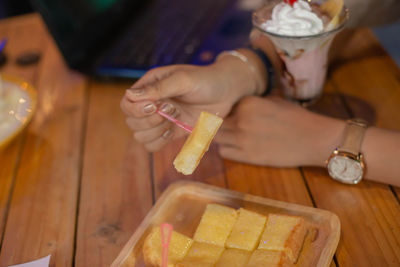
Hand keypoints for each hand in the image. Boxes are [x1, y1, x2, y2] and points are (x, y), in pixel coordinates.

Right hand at [120, 58, 257, 150]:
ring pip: (140, 136)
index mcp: (149, 86)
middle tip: (173, 109)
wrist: (227, 92)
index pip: (127, 103)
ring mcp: (161, 119)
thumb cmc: (206, 80)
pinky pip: (153, 145)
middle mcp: (151, 103)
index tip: (156, 106)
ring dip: (156, 132)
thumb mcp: (183, 80)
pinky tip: (173, 131)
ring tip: (176, 118)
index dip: (136, 110)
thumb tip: (130, 95)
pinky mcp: (171, 131)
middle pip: (131, 122)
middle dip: (150, 121)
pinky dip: (160, 142)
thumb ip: (158, 88)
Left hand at [215, 96, 344, 166]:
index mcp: (248, 103)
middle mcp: (241, 120)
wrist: (313, 139)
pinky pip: (223, 152)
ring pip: (216, 137)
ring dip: (221, 136)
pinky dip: (226, 149)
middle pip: (216, 121)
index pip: (224, 105)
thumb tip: (239, 102)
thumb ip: (254, 101)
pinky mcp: (246, 156)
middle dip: (220, 123)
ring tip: (231, 137)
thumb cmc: (296, 117)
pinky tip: (236, 147)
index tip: (230, 114)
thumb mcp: (274, 100)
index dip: (226, 110)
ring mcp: (242, 139)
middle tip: (227, 126)